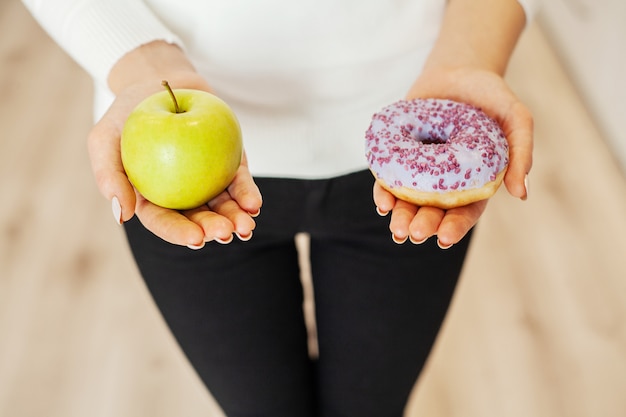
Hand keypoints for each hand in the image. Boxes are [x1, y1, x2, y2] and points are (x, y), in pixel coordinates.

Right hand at [87, 73, 261, 248]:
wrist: (161, 81)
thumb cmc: (127, 112)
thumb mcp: (105, 138)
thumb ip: (109, 175)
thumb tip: (121, 216)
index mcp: (151, 198)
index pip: (165, 221)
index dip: (179, 232)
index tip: (196, 239)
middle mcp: (180, 195)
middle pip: (198, 218)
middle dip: (213, 229)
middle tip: (226, 233)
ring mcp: (207, 181)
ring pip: (222, 205)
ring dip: (235, 218)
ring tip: (246, 226)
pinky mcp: (228, 165)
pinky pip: (238, 183)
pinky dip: (246, 194)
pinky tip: (254, 205)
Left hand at [373, 67, 532, 247]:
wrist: (458, 67)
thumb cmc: (491, 95)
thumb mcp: (515, 117)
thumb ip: (521, 152)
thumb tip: (522, 194)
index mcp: (474, 182)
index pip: (465, 212)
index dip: (455, 227)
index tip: (444, 238)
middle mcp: (445, 181)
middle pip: (433, 211)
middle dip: (424, 225)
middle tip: (414, 233)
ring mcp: (420, 169)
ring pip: (408, 200)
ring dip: (401, 216)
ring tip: (396, 228)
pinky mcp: (399, 154)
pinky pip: (389, 177)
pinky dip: (384, 191)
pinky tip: (382, 202)